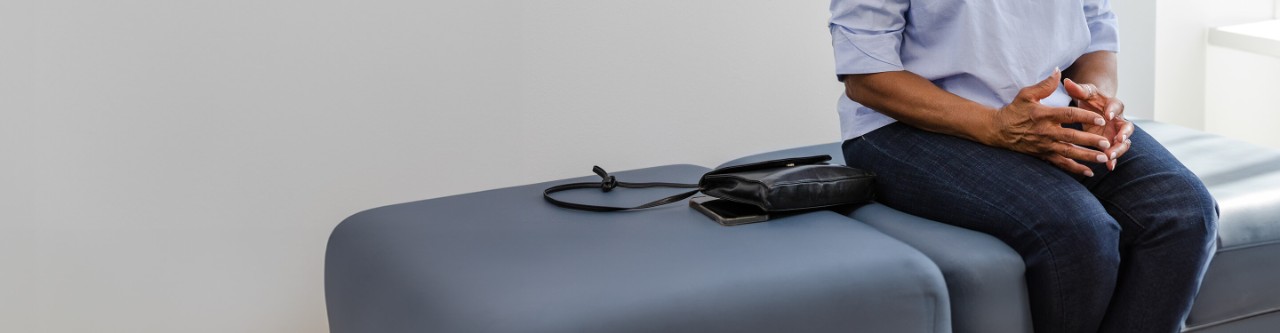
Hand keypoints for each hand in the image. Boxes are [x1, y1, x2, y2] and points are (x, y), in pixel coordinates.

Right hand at [984, 69, 1110, 176]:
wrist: (998, 130)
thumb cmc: (1014, 110)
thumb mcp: (1026, 94)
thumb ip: (1045, 85)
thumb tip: (1058, 71)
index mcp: (1044, 115)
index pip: (1068, 116)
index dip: (1085, 117)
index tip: (1101, 118)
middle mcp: (1046, 132)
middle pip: (1072, 137)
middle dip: (1090, 141)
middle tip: (1107, 143)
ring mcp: (1045, 145)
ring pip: (1069, 152)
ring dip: (1087, 156)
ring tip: (1103, 159)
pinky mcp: (1043, 155)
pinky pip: (1061, 163)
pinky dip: (1075, 169)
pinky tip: (1089, 172)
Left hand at [1064, 78, 1132, 170]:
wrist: (1094, 107)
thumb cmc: (1089, 99)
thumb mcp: (1084, 93)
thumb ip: (1078, 89)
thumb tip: (1066, 81)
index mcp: (1112, 105)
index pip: (1117, 105)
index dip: (1113, 110)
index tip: (1107, 115)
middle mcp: (1118, 119)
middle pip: (1126, 127)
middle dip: (1123, 134)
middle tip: (1118, 139)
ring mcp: (1116, 132)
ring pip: (1124, 142)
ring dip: (1119, 149)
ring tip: (1110, 157)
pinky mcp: (1112, 143)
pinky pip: (1115, 152)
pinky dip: (1113, 160)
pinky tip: (1109, 168)